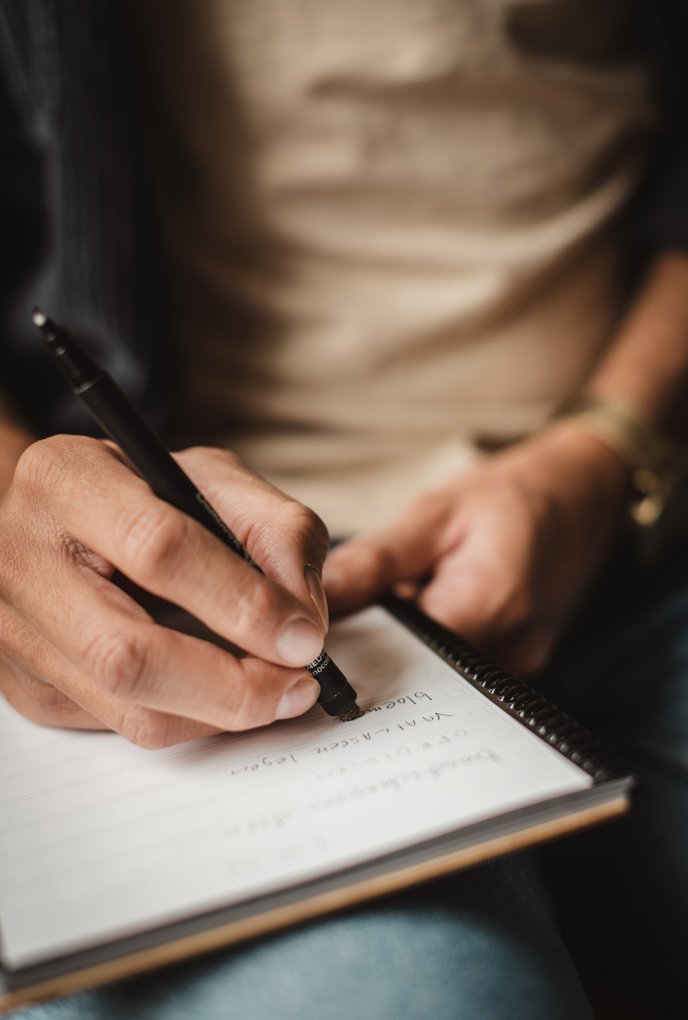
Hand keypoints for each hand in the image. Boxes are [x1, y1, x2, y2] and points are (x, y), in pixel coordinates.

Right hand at [0, 437, 329, 745]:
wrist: (58, 519)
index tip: (303, 635)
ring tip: (275, 692)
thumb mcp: (215, 480)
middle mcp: (23, 557)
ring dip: (220, 713)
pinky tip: (221, 692)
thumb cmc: (139, 493)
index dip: (241, 601)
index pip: (157, 548)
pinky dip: (190, 719)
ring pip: (127, 706)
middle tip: (296, 685)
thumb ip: (275, 529)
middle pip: (128, 654)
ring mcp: (15, 631)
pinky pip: (121, 726)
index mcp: (68, 479)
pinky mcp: (28, 687)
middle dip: (232, 685)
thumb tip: (304, 619)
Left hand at [324, 425, 629, 674]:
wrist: (584, 494)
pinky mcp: (520, 666)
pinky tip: (429, 610)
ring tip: (400, 601)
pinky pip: (462, 671)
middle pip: (420, 675)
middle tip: (359, 609)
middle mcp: (510, 650)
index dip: (357, 645)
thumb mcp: (434, 514)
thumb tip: (316, 596)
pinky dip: (436, 646)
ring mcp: (521, 665)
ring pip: (440, 677)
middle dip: (380, 649)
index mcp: (486, 605)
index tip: (322, 627)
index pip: (400, 654)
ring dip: (408, 648)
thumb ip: (374, 561)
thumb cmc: (509, 495)